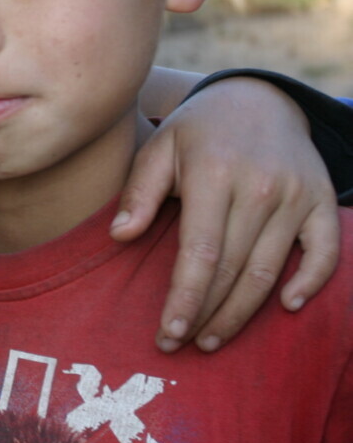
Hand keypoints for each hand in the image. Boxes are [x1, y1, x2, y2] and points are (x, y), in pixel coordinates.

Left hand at [112, 77, 339, 351]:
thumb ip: (139, 192)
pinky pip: (324, 251)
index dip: (185, 298)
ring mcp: (296, 195)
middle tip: (181, 344)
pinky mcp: (322, 201)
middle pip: (233, 269)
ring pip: (271, 270)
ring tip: (212, 338)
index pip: (200, 252)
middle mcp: (260, 186)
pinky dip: (311, 282)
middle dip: (206, 314)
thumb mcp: (159, 148)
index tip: (168, 333)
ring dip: (242, 312)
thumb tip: (119, 236)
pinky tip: (286, 308)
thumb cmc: (198, 132)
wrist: (259, 99)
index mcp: (214, 173)